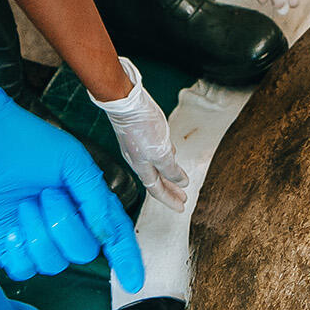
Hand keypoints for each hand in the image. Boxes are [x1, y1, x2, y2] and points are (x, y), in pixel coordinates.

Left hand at [0, 86, 144, 288]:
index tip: (133, 282)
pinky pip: (24, 269)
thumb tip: (107, 237)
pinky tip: (11, 226)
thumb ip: (96, 201)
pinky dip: (19, 250)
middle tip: (47, 195)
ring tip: (24, 204)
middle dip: (66, 226)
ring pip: (54, 264)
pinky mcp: (8, 245)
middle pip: (84, 252)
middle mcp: (65, 224)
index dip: (126, 260)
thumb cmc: (24, 141)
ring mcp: (37, 236)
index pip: (114, 237)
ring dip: (40, 234)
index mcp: (86, 203)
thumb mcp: (73, 162)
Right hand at [91, 58, 189, 211]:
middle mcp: (138, 160)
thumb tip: (180, 182)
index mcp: (142, 166)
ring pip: (156, 166)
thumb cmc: (140, 126)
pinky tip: (171, 155)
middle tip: (183, 198)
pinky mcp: (140, 135)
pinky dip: (165, 158)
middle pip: (156, 180)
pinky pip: (155, 152)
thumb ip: (170, 169)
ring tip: (180, 182)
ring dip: (169, 175)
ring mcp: (138, 147)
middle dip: (170, 190)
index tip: (181, 207)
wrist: (125, 102)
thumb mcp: (160, 151)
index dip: (169, 199)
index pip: (156, 189)